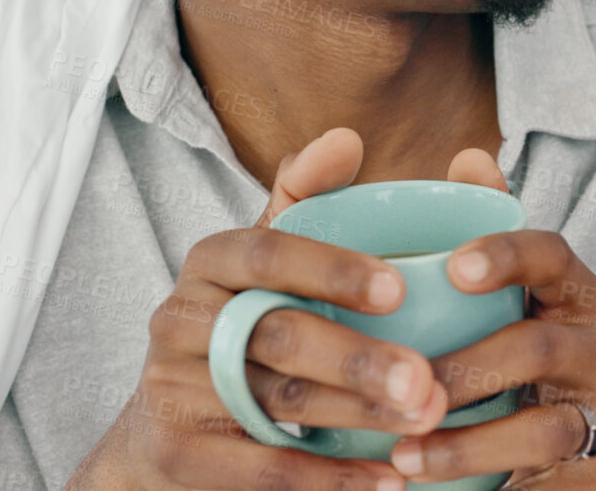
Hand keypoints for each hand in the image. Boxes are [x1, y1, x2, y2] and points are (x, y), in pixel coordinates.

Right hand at [67, 128, 449, 490]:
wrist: (166, 430)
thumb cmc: (245, 325)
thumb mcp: (267, 260)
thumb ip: (306, 200)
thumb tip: (345, 138)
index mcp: (212, 261)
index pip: (268, 251)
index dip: (331, 268)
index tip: (399, 287)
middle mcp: (181, 318)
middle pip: (278, 334)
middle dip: (359, 358)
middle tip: (429, 380)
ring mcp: (172, 387)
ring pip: (275, 401)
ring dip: (358, 417)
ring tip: (425, 423)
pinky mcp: (176, 452)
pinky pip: (260, 467)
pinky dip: (328, 478)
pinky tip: (387, 482)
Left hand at [385, 150, 595, 488]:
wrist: (585, 454)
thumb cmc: (521, 357)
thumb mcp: (511, 297)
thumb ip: (484, 226)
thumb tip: (471, 156)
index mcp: (573, 291)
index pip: (552, 255)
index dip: (507, 255)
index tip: (452, 267)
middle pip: (540, 348)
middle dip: (468, 368)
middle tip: (405, 382)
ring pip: (544, 426)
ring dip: (467, 441)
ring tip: (404, 450)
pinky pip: (544, 476)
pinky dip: (483, 478)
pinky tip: (425, 478)